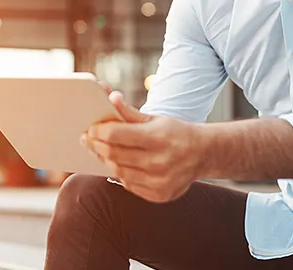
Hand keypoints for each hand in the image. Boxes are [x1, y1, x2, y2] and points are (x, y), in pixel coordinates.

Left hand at [81, 91, 203, 202]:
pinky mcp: (159, 194)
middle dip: (96, 145)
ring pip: (118, 171)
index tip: (90, 129)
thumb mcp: (156, 119)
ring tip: (102, 151)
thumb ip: (130, 112)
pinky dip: (122, 174)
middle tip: (88, 139)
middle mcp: (159, 161)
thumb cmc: (176, 133)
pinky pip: (129, 185)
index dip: (98, 131)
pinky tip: (121, 165)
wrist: (204, 154)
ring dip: (106, 160)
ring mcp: (159, 181)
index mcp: (158, 137)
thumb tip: (111, 98)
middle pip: (113, 154)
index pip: (116, 135)